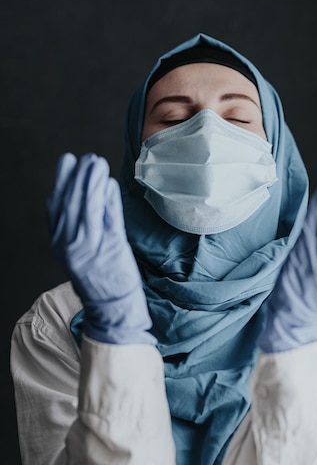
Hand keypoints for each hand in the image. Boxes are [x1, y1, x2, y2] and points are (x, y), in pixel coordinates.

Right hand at [47, 152, 155, 344]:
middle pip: (72, 204)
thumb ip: (83, 222)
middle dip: (79, 177)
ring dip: (92, 183)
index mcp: (59, 244)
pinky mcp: (110, 250)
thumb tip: (93, 188)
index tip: (67, 161)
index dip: (61, 182)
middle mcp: (70, 245)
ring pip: (88, 208)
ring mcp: (90, 248)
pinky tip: (109, 184)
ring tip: (98, 163)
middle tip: (87, 158)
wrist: (112, 306)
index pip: (56, 207)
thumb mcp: (81, 249)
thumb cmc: (100, 275)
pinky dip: (108, 200)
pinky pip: (108, 220)